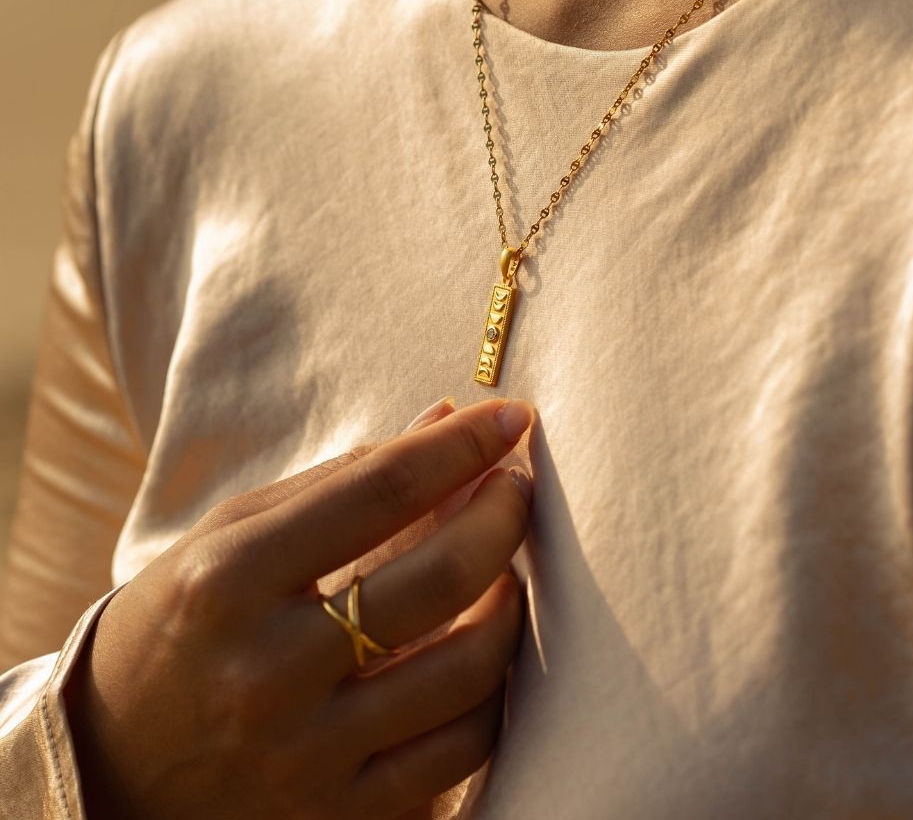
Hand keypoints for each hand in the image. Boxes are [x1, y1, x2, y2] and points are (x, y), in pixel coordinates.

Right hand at [63, 396, 535, 818]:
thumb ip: (344, 477)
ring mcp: (305, 753)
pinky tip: (483, 645)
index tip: (510, 417)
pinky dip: (491, 690)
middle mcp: (267, 669)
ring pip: (466, 670)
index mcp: (229, 579)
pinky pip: (459, 752)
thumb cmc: (181, 620)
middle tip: (517, 485)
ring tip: (508, 566)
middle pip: (438, 580)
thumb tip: (446, 419)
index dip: (460, 448)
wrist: (110, 762)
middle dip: (502, 515)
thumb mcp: (236, 533)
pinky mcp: (337, 814)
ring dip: (510, 601)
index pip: (380, 492)